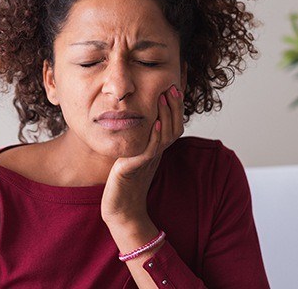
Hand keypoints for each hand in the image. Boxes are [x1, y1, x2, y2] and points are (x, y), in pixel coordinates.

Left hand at [100, 84, 184, 225]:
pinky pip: (150, 150)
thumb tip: (140, 121)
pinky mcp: (136, 168)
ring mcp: (148, 161)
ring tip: (163, 97)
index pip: (173, 125)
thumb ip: (140, 141)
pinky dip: (154, 136)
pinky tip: (153, 123)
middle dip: (174, 106)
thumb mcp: (134, 156)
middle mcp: (156, 154)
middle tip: (172, 87)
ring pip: (165, 136)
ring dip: (165, 115)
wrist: (121, 210)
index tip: (174, 87)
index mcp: (157, 150)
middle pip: (174, 127)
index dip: (175, 108)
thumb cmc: (124, 184)